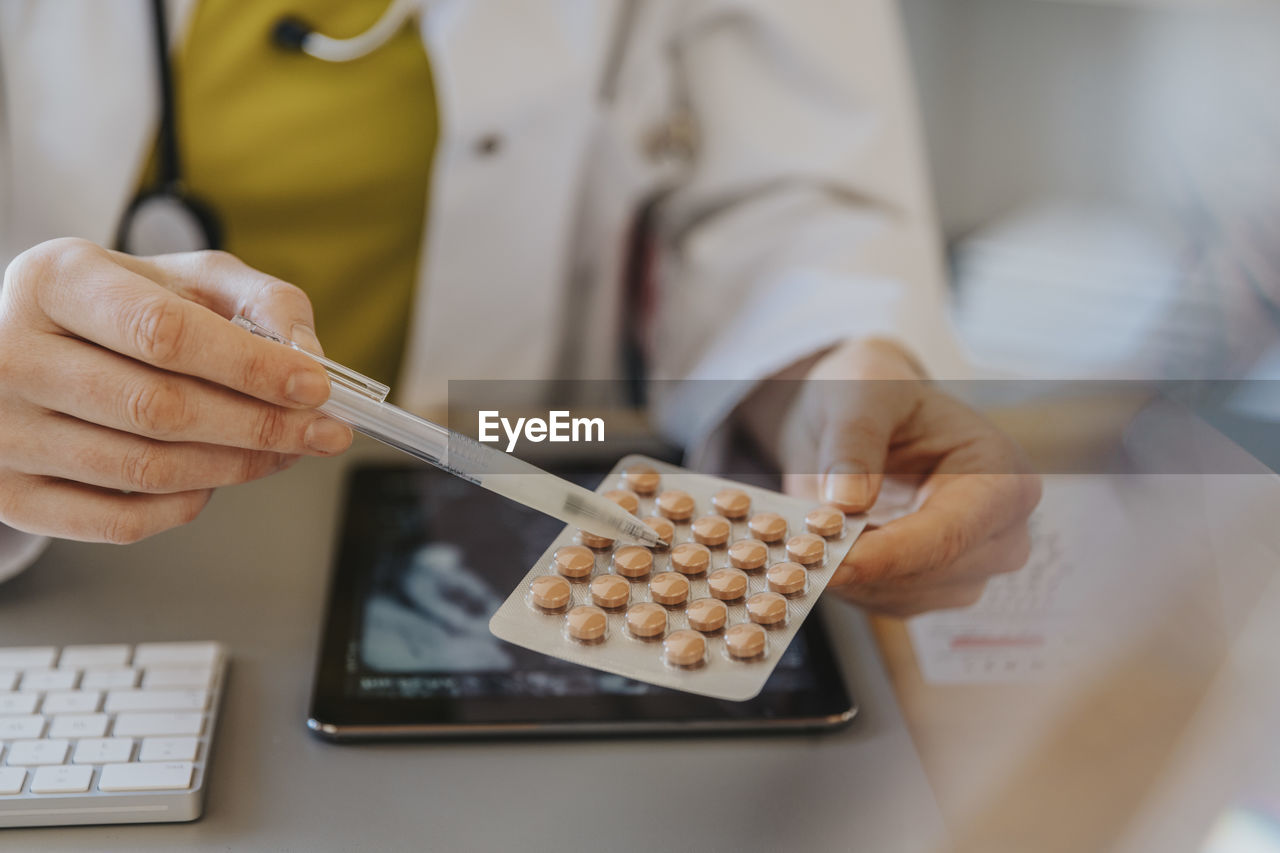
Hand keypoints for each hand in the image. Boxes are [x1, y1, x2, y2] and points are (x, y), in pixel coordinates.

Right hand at [0, 238, 351, 542]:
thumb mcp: (188, 279)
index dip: (250, 367)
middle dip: (261, 425)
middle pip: (159, 408)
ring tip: (285, 450)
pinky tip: (218, 478)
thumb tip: (306, 356)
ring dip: (237, 466)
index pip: (164, 333)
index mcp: (56, 281)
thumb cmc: (121, 311)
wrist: (33, 347)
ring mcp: (2, 430)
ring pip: (145, 469)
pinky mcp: (9, 493)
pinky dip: (186, 505)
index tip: (315, 386)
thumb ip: (260, 300)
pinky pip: (119, 521)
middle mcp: (11, 354)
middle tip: (325, 432)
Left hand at [774, 339, 1040, 616]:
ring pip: (902, 596)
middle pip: (930, 573)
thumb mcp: (860, 391)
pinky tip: (817, 547)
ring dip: (846, 575)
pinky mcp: (932, 589)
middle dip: (858, 564)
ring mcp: (972, 568)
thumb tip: (847, 501)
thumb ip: (855, 440)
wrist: (861, 414)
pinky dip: (843, 582)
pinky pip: (882, 602)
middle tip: (792, 546)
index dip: (888, 554)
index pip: (952, 533)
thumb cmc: (874, 391)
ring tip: (800, 536)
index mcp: (1004, 476)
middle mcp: (1002, 532)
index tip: (828, 560)